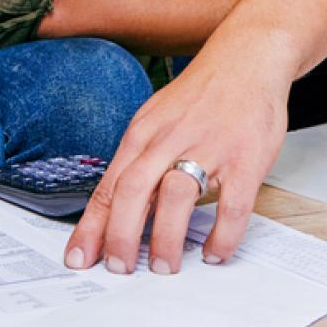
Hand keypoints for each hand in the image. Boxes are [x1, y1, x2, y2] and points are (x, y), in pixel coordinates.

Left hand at [63, 45, 289, 275]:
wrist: (247, 58)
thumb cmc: (200, 96)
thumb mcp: (155, 119)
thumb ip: (138, 160)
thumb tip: (116, 209)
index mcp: (143, 133)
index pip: (109, 186)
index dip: (92, 226)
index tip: (79, 258)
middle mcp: (170, 140)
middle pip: (134, 191)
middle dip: (122, 236)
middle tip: (119, 268)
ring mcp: (209, 148)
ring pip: (178, 197)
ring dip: (166, 238)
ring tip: (163, 267)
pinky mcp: (246, 158)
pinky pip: (232, 205)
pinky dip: (222, 235)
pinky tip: (214, 252)